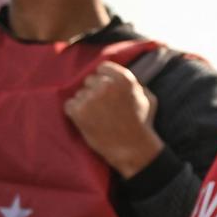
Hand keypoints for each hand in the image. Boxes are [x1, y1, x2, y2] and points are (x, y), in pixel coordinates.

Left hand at [64, 62, 163, 178]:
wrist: (132, 149)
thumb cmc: (142, 124)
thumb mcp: (147, 98)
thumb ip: (135, 84)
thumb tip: (123, 77)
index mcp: (123, 79)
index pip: (103, 67)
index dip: (104, 78)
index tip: (105, 89)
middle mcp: (106, 85)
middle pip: (89, 80)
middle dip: (94, 91)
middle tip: (101, 106)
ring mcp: (91, 98)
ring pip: (79, 93)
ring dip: (84, 102)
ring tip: (96, 116)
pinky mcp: (78, 112)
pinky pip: (69, 105)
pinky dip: (75, 112)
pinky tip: (86, 120)